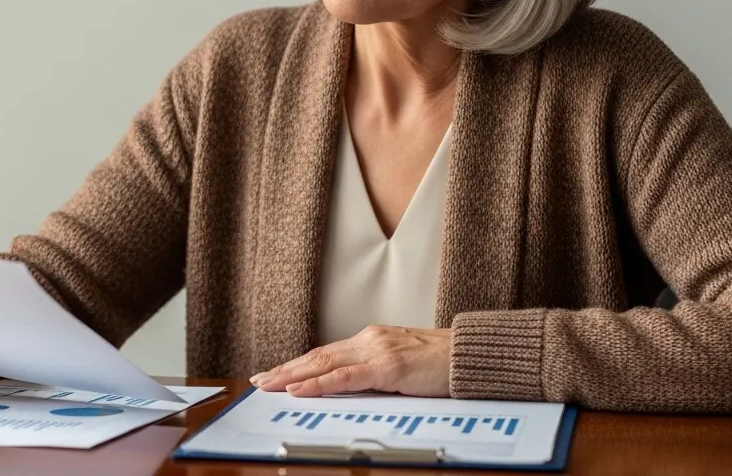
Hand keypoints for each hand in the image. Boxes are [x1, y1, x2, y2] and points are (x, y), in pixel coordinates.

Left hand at [250, 325, 451, 396]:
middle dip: (285, 370)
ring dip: (292, 376)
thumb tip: (351, 390)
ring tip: (268, 385)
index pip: (325, 354)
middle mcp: (369, 341)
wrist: (473, 356)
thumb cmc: (443, 365)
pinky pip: (346, 377)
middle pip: (317, 356)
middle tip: (258, 380)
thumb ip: (377, 373)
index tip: (275, 374)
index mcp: (371, 341)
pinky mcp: (388, 366)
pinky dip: (319, 384)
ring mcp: (377, 351)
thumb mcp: (403, 367)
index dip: (298, 365)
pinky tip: (300, 390)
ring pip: (324, 364)